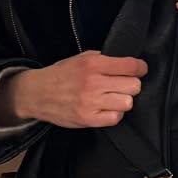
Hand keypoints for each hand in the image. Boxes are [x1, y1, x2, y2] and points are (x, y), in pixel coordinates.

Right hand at [0, 53, 146, 129]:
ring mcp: (91, 102)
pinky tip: (106, 108)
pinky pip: (116, 118)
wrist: (37, 93)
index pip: (131, 66)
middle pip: (134, 86)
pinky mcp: (89, 119)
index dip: (140, 68)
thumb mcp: (81, 58)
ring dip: (122, 100)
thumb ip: (104, 60)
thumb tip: (128, 64)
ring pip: (127, 103)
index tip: (140, 70)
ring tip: (112, 97)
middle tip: (122, 85)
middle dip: (131, 85)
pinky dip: (114, 114)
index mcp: (93, 64)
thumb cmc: (61, 75)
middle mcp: (93, 82)